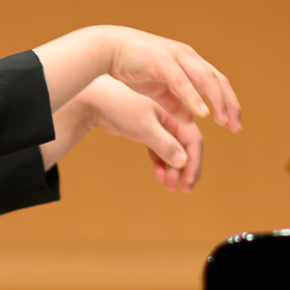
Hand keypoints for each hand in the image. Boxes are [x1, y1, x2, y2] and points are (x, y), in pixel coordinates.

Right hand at [34, 24, 241, 140]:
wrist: (106, 50)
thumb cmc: (131, 67)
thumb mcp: (158, 90)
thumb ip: (175, 103)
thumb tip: (192, 118)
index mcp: (189, 62)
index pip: (217, 82)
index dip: (228, 103)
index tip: (234, 125)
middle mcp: (187, 57)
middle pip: (217, 81)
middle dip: (229, 105)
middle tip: (236, 128)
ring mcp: (175, 57)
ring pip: (205, 79)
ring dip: (216, 102)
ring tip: (223, 122)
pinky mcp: (161, 62)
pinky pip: (182, 82)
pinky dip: (193, 97)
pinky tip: (201, 114)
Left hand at [61, 75, 203, 191]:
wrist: (96, 101)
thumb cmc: (121, 109)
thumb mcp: (145, 127)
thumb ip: (165, 145)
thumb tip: (183, 163)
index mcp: (176, 113)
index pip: (194, 141)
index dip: (194, 163)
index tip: (188, 183)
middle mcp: (171, 119)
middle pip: (186, 148)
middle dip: (184, 169)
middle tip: (178, 188)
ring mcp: (160, 126)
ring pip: (174, 151)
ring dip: (173, 169)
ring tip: (168, 186)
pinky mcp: (148, 132)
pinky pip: (160, 151)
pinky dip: (161, 163)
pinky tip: (158, 175)